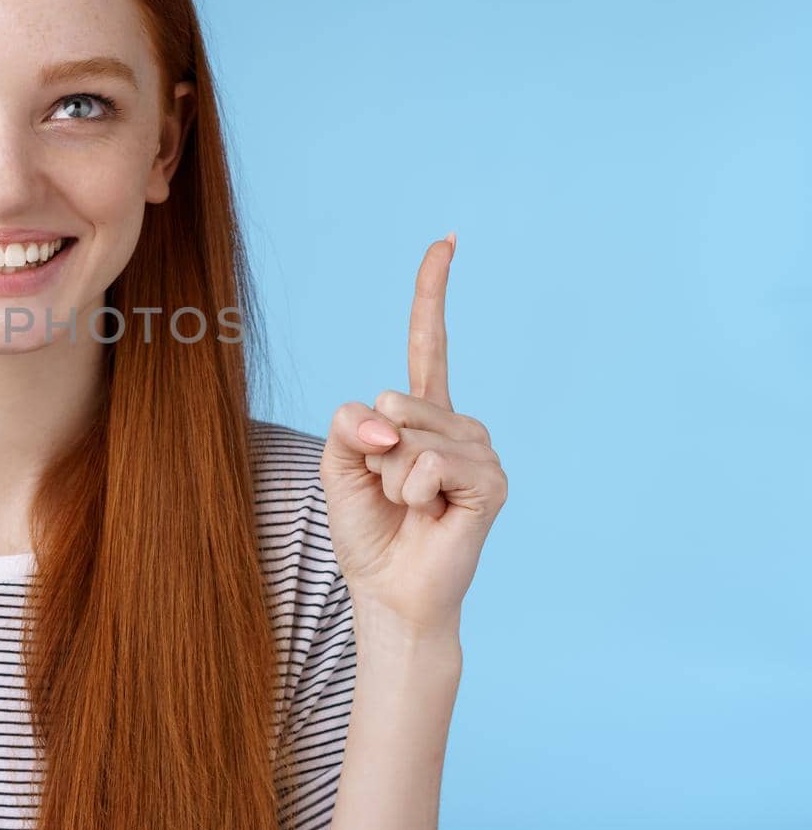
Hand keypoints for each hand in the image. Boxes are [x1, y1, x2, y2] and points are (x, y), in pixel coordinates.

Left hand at [319, 233, 507, 638]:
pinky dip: (410, 493)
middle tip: (388, 489)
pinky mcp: (491, 482)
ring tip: (411, 507)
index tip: (447, 239)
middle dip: (371, 450)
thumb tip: (388, 421)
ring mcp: (480, 451)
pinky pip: (426, 465)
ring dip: (390, 478)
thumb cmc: (367, 528)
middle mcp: (457, 425)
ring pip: (407, 436)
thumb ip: (348, 423)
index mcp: (421, 415)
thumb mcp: (337, 463)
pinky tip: (430, 517)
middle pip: (393, 400)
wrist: (387, 589)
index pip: (427, 342)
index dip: (432, 291)